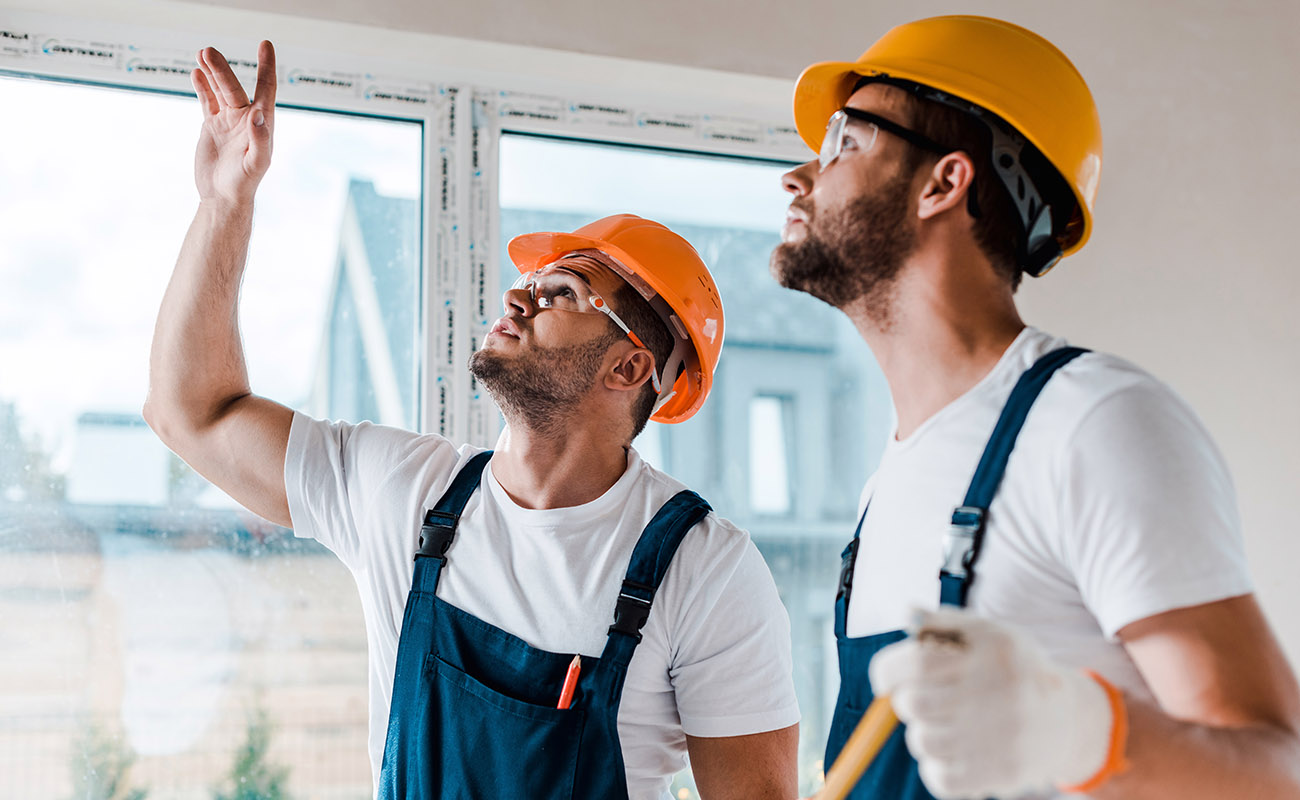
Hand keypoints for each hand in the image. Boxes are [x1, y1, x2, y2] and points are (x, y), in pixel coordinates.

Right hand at [191, 40, 276, 205]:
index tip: (265, 45)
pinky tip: (197, 73)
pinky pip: (207, 101)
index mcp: (261, 124)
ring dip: (212, 72)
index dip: (266, 67)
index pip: (266, 88)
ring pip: (220, 89)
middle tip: (208, 51)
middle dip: (222, 69)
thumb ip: (260, 139)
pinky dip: (202, 87)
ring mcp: (228, 120)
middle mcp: (246, 118)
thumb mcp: (256, 163)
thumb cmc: (244, 184)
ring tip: (202, 53)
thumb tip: (258, 114)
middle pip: (234, 86)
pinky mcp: (212, 125)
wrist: (222, 197)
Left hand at [869, 609, 1116, 798]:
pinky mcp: (1002, 773)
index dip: (888, 671)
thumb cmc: (1010, 669)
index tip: (886, 679)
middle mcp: (999, 692)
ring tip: (944, 724)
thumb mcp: (987, 633)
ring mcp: (1002, 736)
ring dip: (922, 734)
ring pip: (922, 742)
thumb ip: (943, 621)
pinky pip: (940, 778)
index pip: (918, 663)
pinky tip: (954, 751)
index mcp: (990, 650)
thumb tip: (907, 615)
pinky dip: (937, 767)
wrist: (1067, 719)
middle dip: (906, 701)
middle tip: (924, 700)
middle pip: (913, 704)